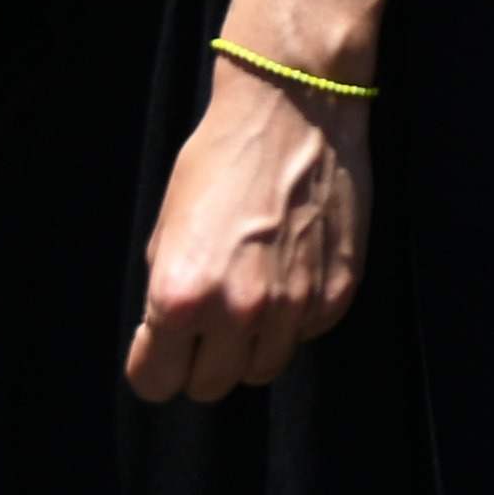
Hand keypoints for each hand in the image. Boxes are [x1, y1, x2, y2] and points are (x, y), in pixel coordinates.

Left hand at [128, 59, 365, 401]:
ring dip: (251, 346)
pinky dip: (296, 317)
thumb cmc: (220, 160)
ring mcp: (295, 305)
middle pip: (210, 387)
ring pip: (263, 370)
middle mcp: (239, 311)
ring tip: (254, 297)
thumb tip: (173, 336)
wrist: (295, 107)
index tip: (163, 343)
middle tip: (208, 322)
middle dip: (201, 360)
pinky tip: (291, 272)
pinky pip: (307, 334)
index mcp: (181, 297)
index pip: (155, 382)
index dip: (155, 362)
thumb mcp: (167, 229)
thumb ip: (167, 293)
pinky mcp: (338, 291)